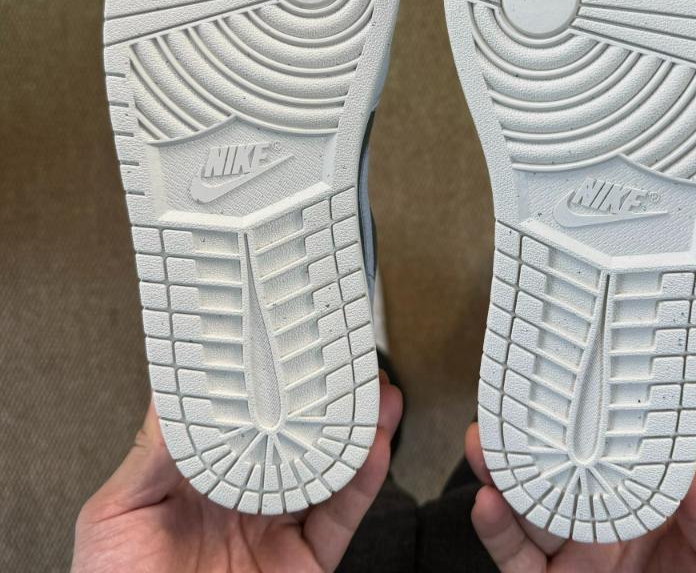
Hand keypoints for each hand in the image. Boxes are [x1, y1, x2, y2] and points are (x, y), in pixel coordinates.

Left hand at [72, 373, 401, 572]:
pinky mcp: (306, 561)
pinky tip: (374, 446)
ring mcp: (278, 528)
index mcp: (203, 479)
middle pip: (297, 438)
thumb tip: (173, 391)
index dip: (269, 385)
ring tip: (374, 392)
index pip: (243, 420)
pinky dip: (363, 481)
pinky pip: (341, 516)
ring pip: (329, 468)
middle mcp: (247, 497)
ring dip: (357, 429)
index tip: (284, 349)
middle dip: (325, 400)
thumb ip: (150, 453)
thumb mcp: (116, 514)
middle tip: (344, 361)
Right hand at [466, 424, 695, 572]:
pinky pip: (514, 556)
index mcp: (648, 502)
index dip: (590, 414)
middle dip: (528, 434)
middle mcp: (604, 521)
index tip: (573, 382)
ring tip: (485, 441)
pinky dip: (496, 529)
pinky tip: (488, 502)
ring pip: (525, 504)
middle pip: (557, 468)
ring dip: (500, 471)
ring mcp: (573, 553)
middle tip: (509, 401)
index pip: (614, 449)